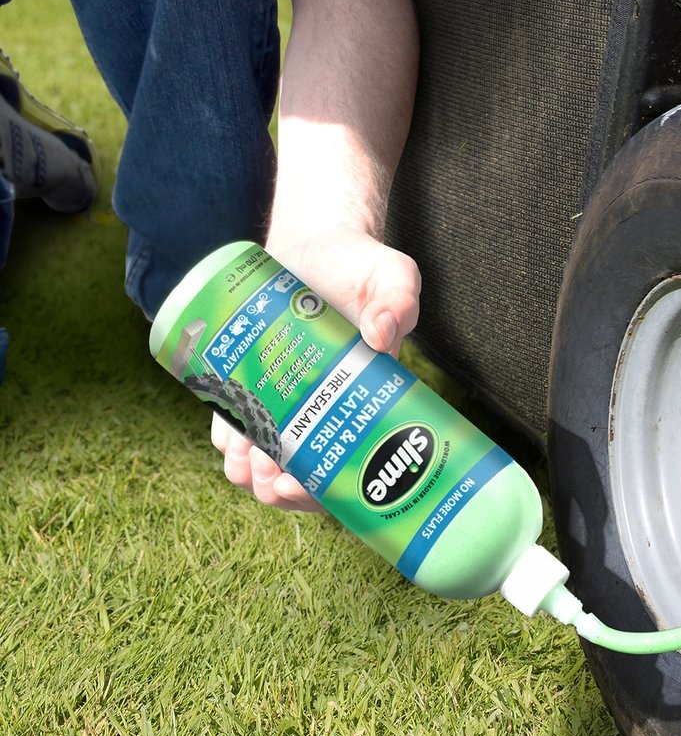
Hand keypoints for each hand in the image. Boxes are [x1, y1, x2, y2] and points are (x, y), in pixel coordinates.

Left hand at [211, 227, 420, 509]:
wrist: (315, 245)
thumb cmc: (359, 265)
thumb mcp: (390, 274)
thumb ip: (397, 297)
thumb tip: (382, 334)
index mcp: (363, 398)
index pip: (348, 463)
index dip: (319, 490)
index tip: (291, 485)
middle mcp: (328, 407)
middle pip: (304, 472)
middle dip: (278, 486)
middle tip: (264, 473)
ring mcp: (291, 398)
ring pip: (267, 458)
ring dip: (250, 472)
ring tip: (242, 460)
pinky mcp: (259, 381)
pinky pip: (242, 426)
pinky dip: (230, 442)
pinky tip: (227, 439)